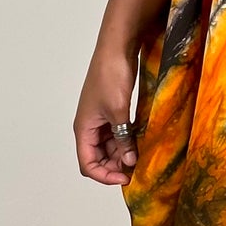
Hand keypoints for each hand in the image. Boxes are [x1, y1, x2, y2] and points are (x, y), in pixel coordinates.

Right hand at [74, 50, 139, 185]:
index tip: (126, 178)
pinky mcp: (112, 111)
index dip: (105, 175)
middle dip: (115, 166)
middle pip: (98, 158)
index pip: (88, 164)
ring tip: (141, 156)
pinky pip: (117, 134)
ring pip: (108, 147)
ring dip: (122, 154)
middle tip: (137, 168)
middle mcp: (89, 127)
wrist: (116, 47)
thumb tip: (129, 162)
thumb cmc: (111, 76)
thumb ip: (123, 139)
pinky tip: (141, 142)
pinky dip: (127, 141)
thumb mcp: (119, 111)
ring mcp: (100, 119)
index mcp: (84, 129)